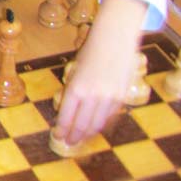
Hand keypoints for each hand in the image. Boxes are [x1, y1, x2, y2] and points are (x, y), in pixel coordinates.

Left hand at [54, 0, 146, 143]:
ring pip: (97, 124)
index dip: (62, 129)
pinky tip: (96, 128)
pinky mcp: (121, 96)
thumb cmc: (90, 51)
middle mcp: (93, 95)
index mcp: (76, 87)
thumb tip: (68, 109)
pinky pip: (110, 116)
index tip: (58, 136)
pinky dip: (102, 124)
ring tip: (81, 139)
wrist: (114, 38)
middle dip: (74, 136)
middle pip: (82, 124)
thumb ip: (73, 89)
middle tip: (68, 142)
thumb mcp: (75, 70)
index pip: (67, 116)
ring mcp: (109, 97)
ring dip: (88, 134)